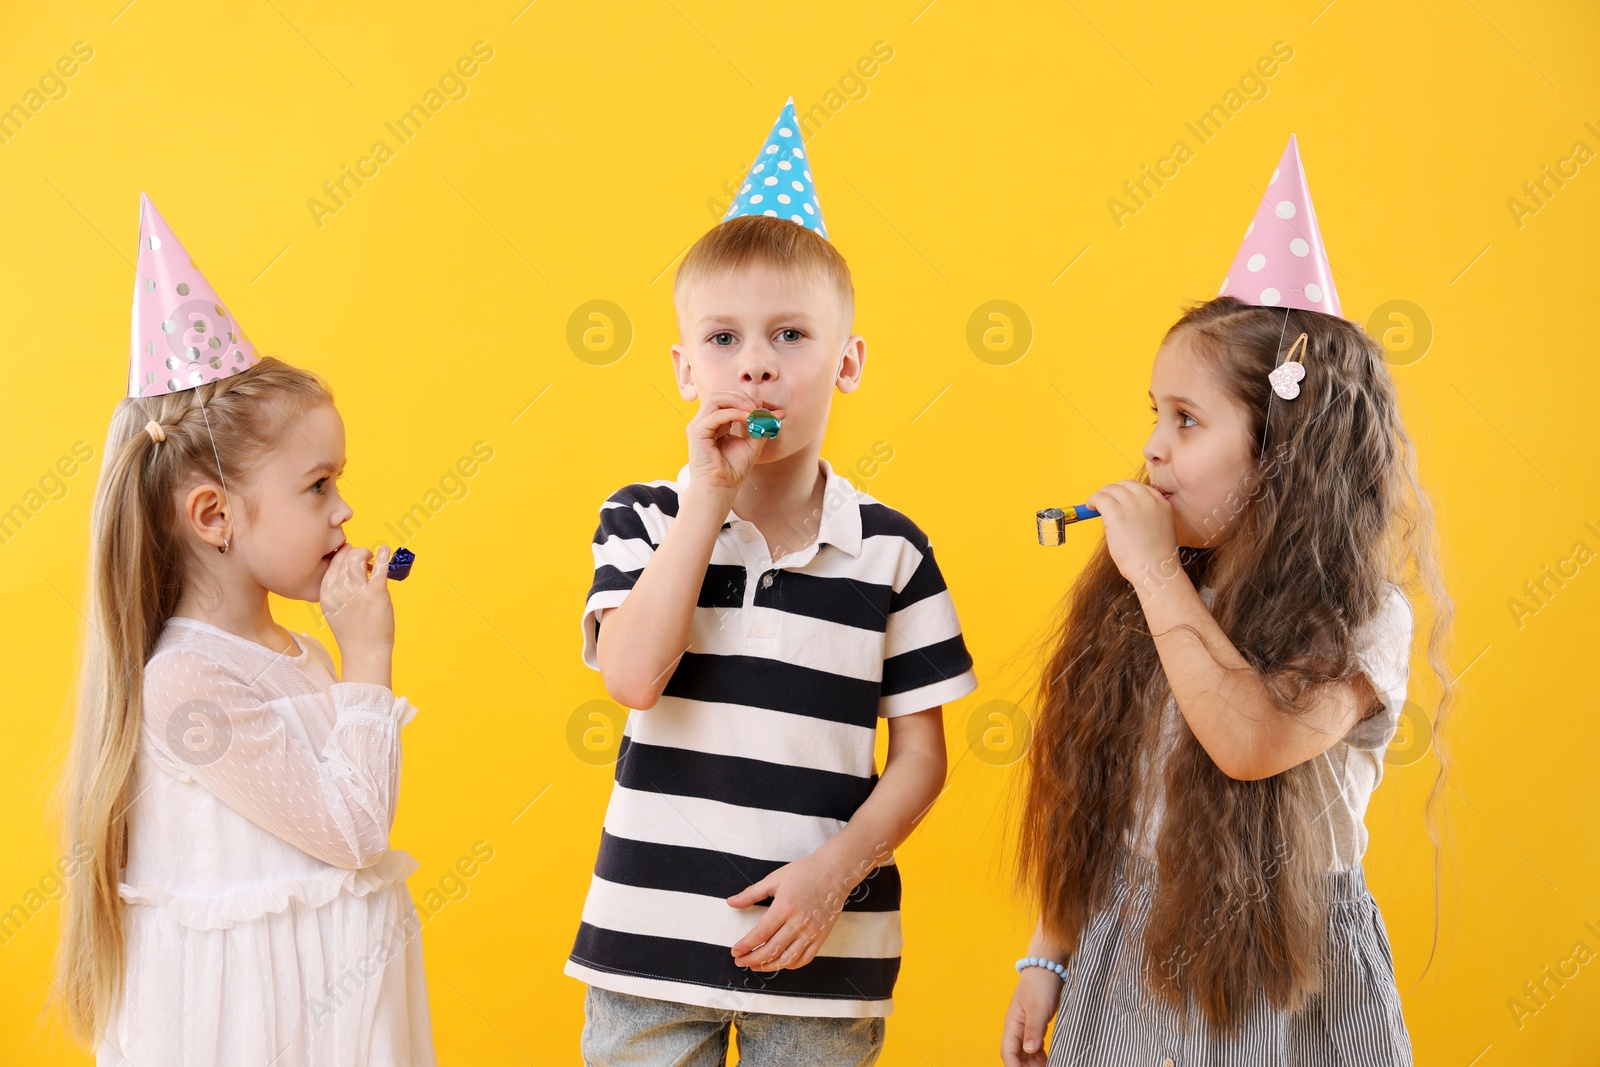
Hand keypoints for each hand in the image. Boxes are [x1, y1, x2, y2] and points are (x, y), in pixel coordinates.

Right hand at [320, 542, 394, 663]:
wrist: (364, 652)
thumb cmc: (352, 633)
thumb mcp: (334, 610)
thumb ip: (337, 591)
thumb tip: (347, 570)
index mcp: (326, 593)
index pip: (332, 564)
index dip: (342, 554)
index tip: (350, 552)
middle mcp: (340, 590)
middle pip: (346, 558)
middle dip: (356, 552)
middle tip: (364, 555)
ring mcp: (358, 591)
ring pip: (358, 559)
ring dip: (366, 553)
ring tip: (372, 557)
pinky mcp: (376, 593)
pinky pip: (379, 568)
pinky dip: (383, 556)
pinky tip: (385, 550)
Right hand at [685, 391, 786, 498]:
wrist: (721, 487)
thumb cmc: (733, 469)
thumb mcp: (753, 443)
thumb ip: (762, 426)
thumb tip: (779, 413)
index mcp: (716, 423)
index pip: (728, 400)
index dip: (746, 399)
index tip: (764, 406)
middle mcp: (706, 422)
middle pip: (720, 395)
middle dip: (742, 397)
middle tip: (759, 406)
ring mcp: (699, 426)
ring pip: (715, 399)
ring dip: (737, 401)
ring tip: (753, 410)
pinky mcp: (696, 432)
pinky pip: (715, 415)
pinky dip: (733, 413)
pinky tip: (747, 418)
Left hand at [726, 851, 850, 971]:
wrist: (835, 870)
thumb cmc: (805, 871)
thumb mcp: (775, 878)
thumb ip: (751, 893)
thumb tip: (731, 902)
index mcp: (784, 907)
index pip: (760, 934)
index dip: (745, 946)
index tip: (735, 951)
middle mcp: (798, 922)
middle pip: (771, 950)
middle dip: (752, 960)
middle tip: (740, 962)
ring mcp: (812, 931)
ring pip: (788, 958)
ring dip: (769, 966)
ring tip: (756, 966)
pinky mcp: (822, 936)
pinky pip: (805, 958)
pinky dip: (791, 965)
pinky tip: (780, 963)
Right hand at [1000, 967, 1063, 1066]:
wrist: (1047, 968)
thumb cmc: (1040, 985)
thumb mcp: (1038, 1008)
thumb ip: (1033, 1030)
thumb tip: (1028, 1051)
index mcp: (1012, 1024)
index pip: (1008, 1052)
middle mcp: (1016, 1028)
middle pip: (1016, 1055)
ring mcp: (1025, 1026)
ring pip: (1025, 1053)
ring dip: (1032, 1064)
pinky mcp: (1035, 1025)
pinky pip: (1034, 1046)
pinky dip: (1039, 1057)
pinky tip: (1047, 1061)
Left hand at [1085, 480, 1180, 590]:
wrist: (1156, 570)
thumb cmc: (1156, 559)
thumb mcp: (1160, 530)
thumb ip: (1146, 517)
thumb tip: (1125, 515)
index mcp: (1162, 503)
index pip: (1140, 488)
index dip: (1125, 492)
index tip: (1118, 499)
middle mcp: (1148, 500)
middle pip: (1124, 485)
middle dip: (1112, 491)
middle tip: (1104, 501)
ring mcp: (1132, 505)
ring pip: (1111, 489)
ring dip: (1101, 495)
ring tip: (1094, 505)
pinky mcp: (1117, 514)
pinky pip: (1100, 497)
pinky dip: (1093, 500)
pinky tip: (1090, 508)